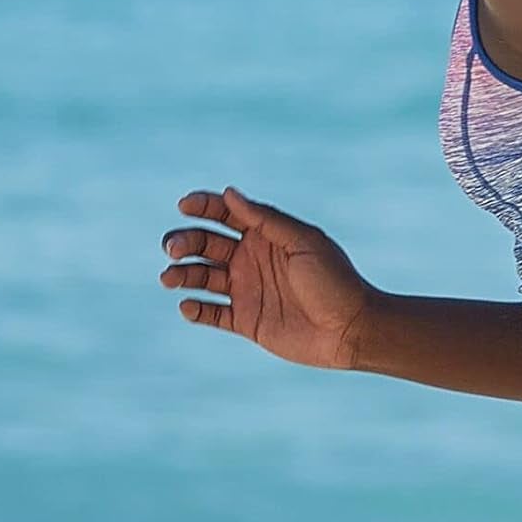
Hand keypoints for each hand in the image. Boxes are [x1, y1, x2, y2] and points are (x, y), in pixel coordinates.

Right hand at [158, 185, 379, 369]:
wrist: (351, 328)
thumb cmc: (334, 279)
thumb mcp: (303, 242)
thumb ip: (266, 220)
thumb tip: (229, 193)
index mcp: (267, 234)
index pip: (226, 214)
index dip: (203, 206)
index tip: (184, 205)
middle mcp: (253, 259)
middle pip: (206, 244)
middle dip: (185, 241)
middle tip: (175, 248)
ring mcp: (247, 289)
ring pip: (202, 277)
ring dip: (181, 274)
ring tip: (170, 278)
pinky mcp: (246, 321)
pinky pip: (211, 313)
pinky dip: (195, 309)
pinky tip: (188, 306)